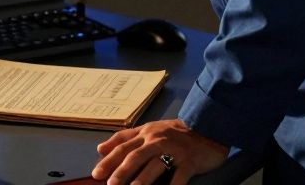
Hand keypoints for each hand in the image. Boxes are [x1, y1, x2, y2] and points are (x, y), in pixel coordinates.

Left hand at [91, 119, 227, 184]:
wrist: (208, 126)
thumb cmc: (176, 132)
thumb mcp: (149, 129)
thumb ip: (125, 138)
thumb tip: (100, 148)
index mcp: (146, 133)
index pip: (123, 146)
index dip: (109, 159)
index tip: (96, 173)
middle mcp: (157, 140)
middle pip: (135, 156)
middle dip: (121, 171)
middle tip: (110, 184)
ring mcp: (174, 150)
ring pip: (155, 165)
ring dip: (142, 180)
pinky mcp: (190, 161)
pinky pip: (180, 176)